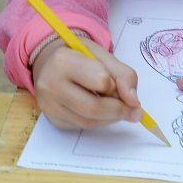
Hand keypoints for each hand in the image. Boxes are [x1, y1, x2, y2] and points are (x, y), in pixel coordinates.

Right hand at [30, 39, 144, 131]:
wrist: (51, 62)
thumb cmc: (79, 56)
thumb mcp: (102, 55)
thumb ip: (123, 74)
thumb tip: (133, 102)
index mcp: (63, 61)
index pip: (101, 81)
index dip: (117, 86)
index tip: (123, 86)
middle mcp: (50, 85)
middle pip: (93, 108)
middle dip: (119, 110)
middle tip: (134, 110)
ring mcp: (49, 105)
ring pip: (89, 122)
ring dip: (110, 118)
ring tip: (117, 107)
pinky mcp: (53, 119)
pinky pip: (82, 126)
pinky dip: (99, 122)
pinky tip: (101, 111)